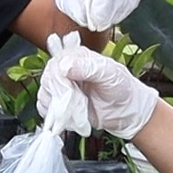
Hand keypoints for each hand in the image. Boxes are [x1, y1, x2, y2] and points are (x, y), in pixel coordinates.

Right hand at [38, 32, 158, 137]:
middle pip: (47, 78)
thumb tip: (65, 65)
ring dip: (57, 105)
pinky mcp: (61, 104)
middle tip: (74, 101)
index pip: (56, 61)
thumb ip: (89, 67)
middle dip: (59, 93)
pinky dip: (54, 115)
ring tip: (76, 109)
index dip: (59, 75)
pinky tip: (69, 116)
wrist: (128, 111)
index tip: (69, 86)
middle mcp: (67, 70)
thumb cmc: (122, 88)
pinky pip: (45, 108)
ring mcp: (63, 88)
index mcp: (78, 57)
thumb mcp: (110, 73)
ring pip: (44, 94)